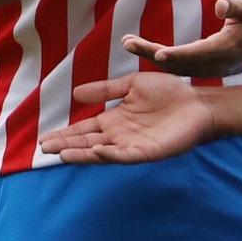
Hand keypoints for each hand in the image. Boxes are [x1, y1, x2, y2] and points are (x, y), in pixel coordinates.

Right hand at [38, 71, 218, 163]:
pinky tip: (99, 150)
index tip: (44, 139)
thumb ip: (105, 89)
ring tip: (63, 155)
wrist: (197, 103)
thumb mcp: (131, 85)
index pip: (84, 130)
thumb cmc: (168, 93)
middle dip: (66, 146)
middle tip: (45, 149)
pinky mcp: (148, 151)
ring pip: (102, 152)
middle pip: (87, 143)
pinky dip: (112, 154)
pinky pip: (127, 155)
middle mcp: (119, 136)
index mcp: (114, 120)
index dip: (65, 134)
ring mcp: (133, 145)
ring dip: (83, 154)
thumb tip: (76, 94)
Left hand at [124, 0, 241, 77]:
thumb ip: (236, 7)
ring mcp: (211, 69)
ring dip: (152, 57)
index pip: (197, 54)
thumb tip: (220, 5)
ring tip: (129, 44)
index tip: (156, 53)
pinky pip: (181, 68)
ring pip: (177, 67)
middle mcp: (216, 64)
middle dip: (151, 54)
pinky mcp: (208, 69)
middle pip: (179, 63)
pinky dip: (163, 61)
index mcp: (226, 49)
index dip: (176, 54)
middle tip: (127, 43)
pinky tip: (146, 51)